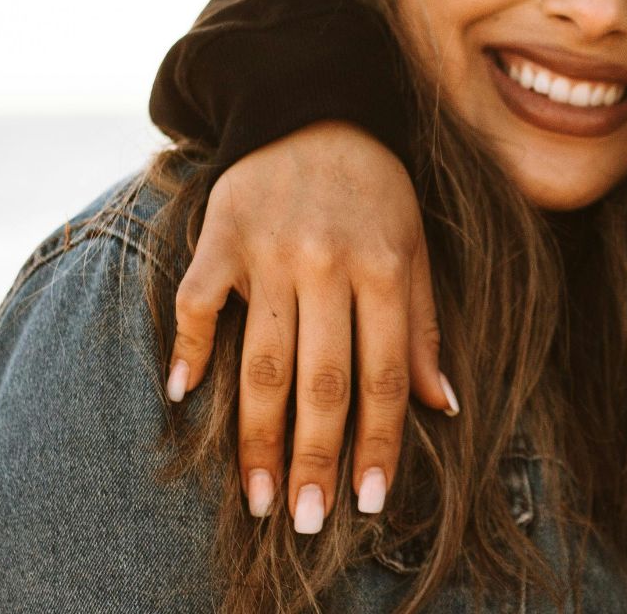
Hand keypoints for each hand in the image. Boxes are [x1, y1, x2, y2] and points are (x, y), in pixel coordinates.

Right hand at [165, 121, 455, 533]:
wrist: (310, 106)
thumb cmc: (373, 189)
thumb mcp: (413, 246)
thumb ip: (423, 326)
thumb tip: (442, 406)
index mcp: (383, 268)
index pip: (383, 374)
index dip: (377, 443)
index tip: (368, 501)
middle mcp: (327, 264)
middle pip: (320, 380)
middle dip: (315, 458)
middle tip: (307, 521)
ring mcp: (268, 251)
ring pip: (259, 360)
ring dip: (256, 435)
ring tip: (256, 495)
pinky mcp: (219, 236)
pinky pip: (196, 301)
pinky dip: (186, 348)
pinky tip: (184, 396)